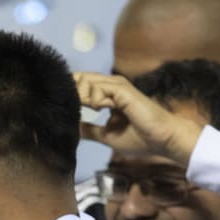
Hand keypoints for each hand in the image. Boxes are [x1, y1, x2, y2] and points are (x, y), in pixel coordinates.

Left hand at [75, 71, 202, 166]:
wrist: (163, 140)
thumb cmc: (141, 138)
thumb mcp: (107, 136)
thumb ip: (90, 130)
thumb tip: (71, 128)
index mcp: (109, 96)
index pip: (83, 86)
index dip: (68, 91)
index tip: (56, 101)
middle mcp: (113, 88)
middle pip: (82, 79)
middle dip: (69, 90)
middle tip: (63, 102)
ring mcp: (118, 87)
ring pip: (88, 81)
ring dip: (80, 95)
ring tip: (84, 108)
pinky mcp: (124, 91)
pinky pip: (100, 88)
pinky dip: (93, 98)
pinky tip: (97, 107)